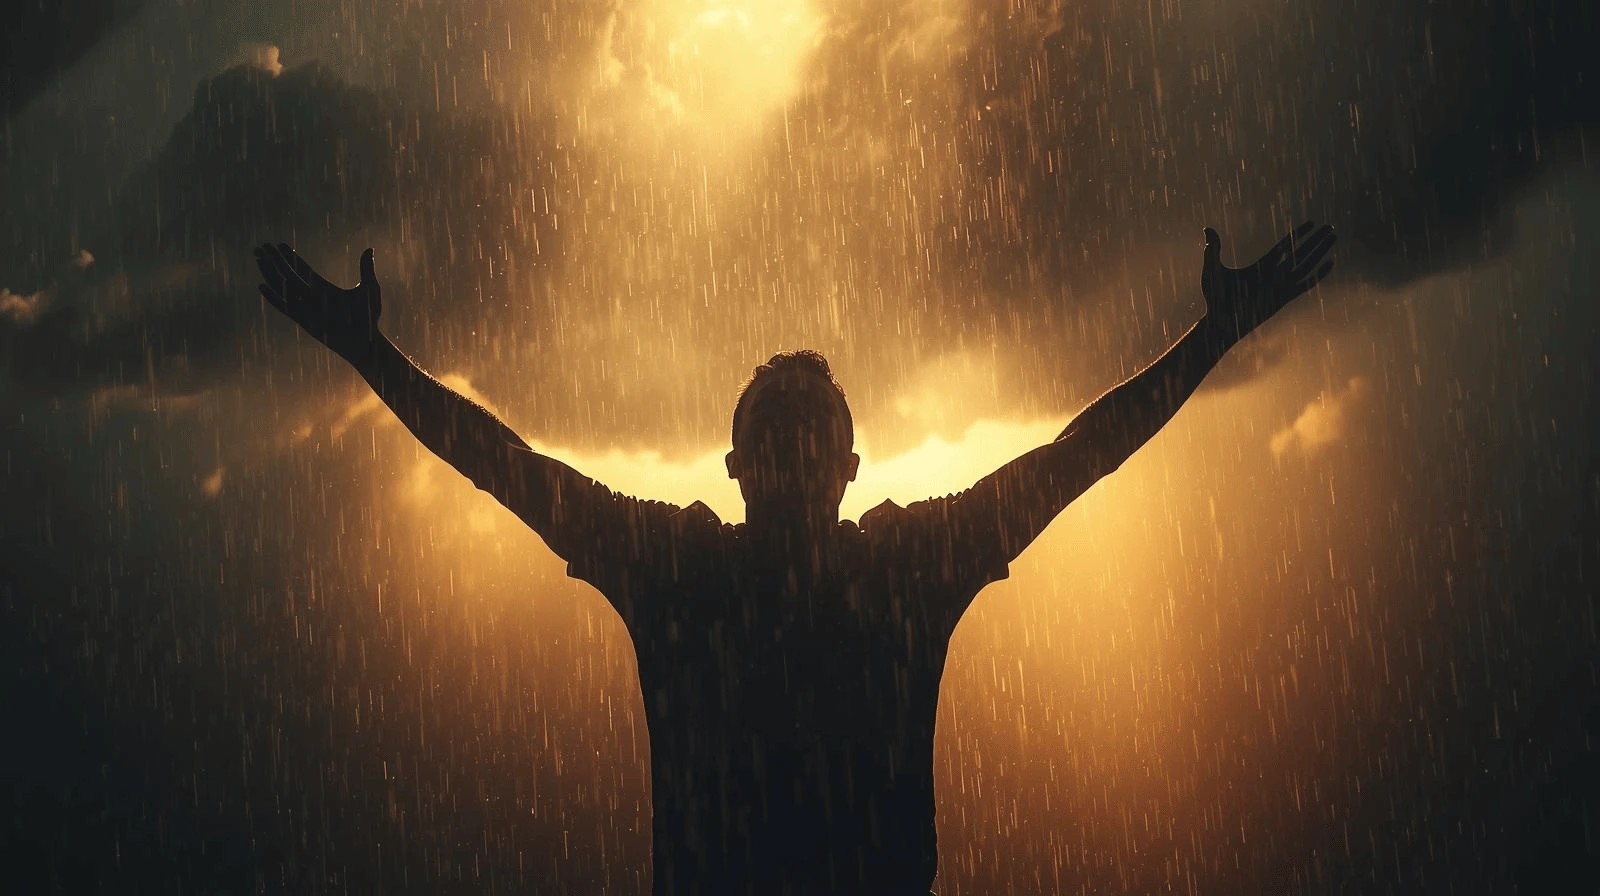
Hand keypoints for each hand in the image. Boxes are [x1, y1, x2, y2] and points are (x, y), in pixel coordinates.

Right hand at [255, 243, 382, 363]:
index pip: (302, 269)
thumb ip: (365, 269)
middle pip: (288, 274)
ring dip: (269, 273)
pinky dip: (273, 297)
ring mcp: (307, 308)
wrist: (366, 341)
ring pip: (283, 288)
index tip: (279, 244)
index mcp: (323, 288)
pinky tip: (262, 286)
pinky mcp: (304, 321)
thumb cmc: (368, 318)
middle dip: (274, 260)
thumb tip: (369, 250)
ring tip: (258, 259)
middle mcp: (312, 296)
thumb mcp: (368, 289)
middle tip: (261, 246)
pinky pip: (285, 307)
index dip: (290, 257)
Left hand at [1201, 222, 1335, 346]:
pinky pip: (1306, 284)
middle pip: (1300, 252)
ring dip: (1321, 251)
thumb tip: (1208, 229)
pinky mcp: (1284, 298)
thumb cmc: (1214, 298)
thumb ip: (1214, 249)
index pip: (1284, 246)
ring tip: (1334, 237)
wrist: (1220, 322)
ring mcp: (1280, 286)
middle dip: (1316, 240)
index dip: (1298, 234)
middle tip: (1330, 227)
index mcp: (1261, 266)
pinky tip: (1331, 262)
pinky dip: (1319, 274)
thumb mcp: (1213, 270)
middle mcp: (1274, 275)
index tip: (1311, 224)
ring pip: (1306, 264)